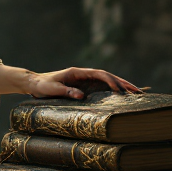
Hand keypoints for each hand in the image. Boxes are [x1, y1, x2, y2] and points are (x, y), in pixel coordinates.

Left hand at [25, 67, 139, 99]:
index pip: (99, 73)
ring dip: (121, 87)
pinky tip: (122, 98)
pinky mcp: (84, 87)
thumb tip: (82, 96)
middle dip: (123, 83)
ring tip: (136, 94)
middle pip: (107, 76)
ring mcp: (85, 81)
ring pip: (107, 82)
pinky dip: (113, 92)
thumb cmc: (41, 86)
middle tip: (137, 91)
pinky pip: (101, 89)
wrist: (34, 84)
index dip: (110, 80)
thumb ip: (65, 91)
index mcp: (77, 72)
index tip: (119, 89)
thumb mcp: (51, 89)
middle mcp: (84, 75)